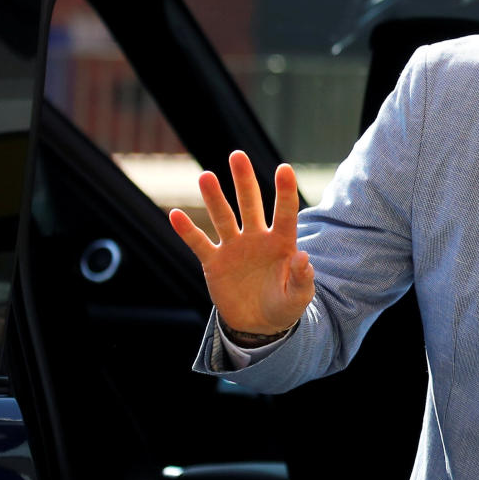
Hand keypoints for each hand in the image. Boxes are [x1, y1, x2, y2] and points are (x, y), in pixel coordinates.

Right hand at [169, 150, 313, 334]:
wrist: (258, 324)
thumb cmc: (284, 306)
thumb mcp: (297, 298)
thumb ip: (301, 279)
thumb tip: (303, 257)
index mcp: (282, 243)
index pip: (284, 213)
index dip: (285, 191)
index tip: (284, 168)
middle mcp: (257, 238)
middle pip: (250, 204)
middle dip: (244, 181)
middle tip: (237, 155)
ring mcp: (234, 248)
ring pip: (223, 217)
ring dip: (214, 198)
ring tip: (206, 176)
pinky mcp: (214, 262)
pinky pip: (199, 243)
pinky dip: (187, 231)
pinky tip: (175, 214)